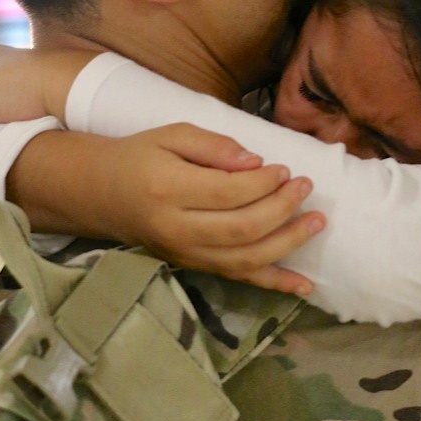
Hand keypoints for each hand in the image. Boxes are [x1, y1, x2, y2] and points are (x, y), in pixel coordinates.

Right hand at [11, 124, 324, 297]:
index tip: (286, 168)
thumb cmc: (141, 157)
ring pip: (246, 258)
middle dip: (283, 208)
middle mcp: (177, 229)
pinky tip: (306, 285)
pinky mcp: (193, 267)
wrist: (103, 193)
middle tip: (306, 187)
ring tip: (317, 222)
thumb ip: (214, 145)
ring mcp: (185, 254)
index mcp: (169, 189)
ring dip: (288, 242)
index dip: (265, 182)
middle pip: (243, 227)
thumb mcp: (172, 135)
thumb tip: (256, 161)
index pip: (229, 192)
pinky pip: (239, 279)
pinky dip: (275, 283)